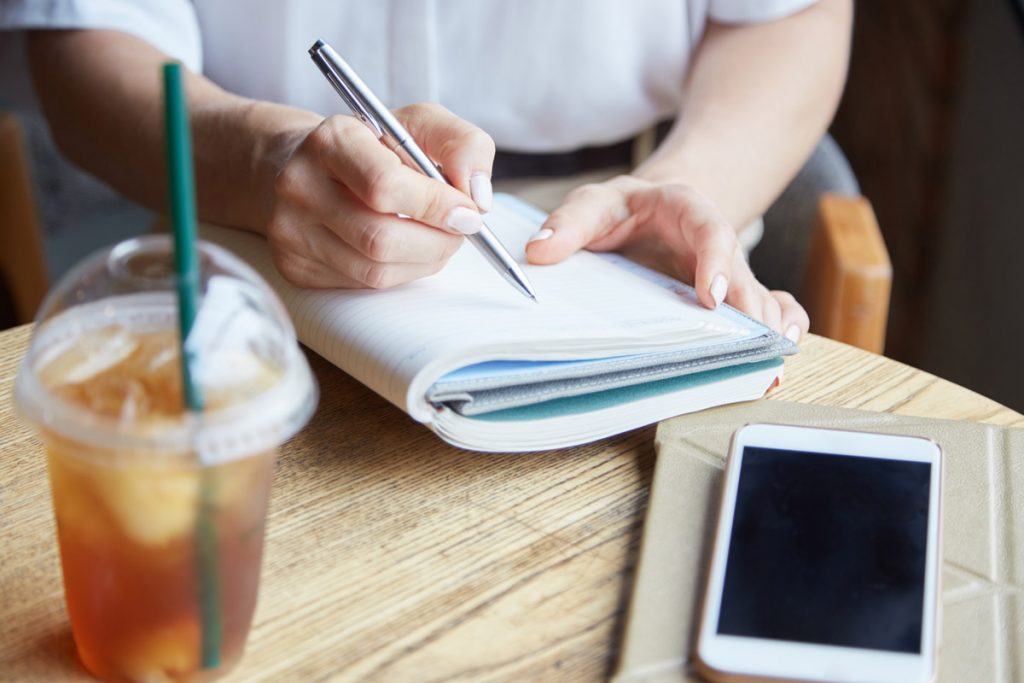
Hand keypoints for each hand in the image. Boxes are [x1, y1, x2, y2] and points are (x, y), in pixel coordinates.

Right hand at [267, 103, 494, 288]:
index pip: (385, 186)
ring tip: (436, 238)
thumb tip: (478, 197)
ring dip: (423, 261)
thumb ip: (462, 145)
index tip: (469, 212)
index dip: (437, 206)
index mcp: (331, 141)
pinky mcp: (295, 267)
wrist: (302, 165)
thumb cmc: (372, 146)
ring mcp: (291, 232)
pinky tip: (404, 250)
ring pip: (375, 271)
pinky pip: (363, 285)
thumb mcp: (419, 125)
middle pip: (381, 238)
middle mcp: (300, 185)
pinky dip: (399, 272)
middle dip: (437, 241)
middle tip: (459, 231)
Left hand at [525, 175, 808, 341]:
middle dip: (751, 309)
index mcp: (685, 209)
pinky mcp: (727, 298)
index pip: (710, 228)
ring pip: (761, 298)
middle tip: (755, 345)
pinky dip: (778, 331)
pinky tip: (770, 366)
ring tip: (766, 369)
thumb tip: (538, 252)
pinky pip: (768, 309)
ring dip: (767, 332)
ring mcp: (725, 274)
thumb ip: (569, 223)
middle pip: (743, 273)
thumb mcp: (592, 205)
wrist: (638, 213)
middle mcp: (714, 243)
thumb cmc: (617, 211)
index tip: (710, 294)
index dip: (715, 261)